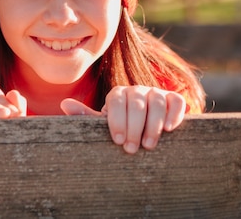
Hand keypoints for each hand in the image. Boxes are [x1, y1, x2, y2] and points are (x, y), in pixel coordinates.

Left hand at [60, 85, 185, 153]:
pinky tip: (169, 129)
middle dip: (134, 127)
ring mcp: (156, 93)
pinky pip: (176, 102)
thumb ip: (86, 116)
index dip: (117, 121)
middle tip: (132, 149)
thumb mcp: (103, 124)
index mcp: (117, 94)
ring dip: (153, 125)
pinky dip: (174, 114)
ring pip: (156, 103)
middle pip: (136, 103)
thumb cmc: (121, 128)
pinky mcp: (173, 99)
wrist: (145, 128)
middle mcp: (136, 90)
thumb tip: (64, 104)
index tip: (118, 141)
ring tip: (149, 145)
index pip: (116, 101)